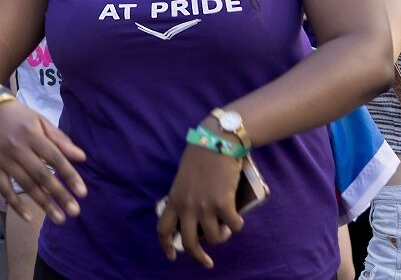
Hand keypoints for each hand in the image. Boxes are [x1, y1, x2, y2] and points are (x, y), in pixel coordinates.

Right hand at [0, 100, 87, 224]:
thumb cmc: (19, 117)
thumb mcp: (41, 121)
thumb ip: (60, 140)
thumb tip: (81, 157)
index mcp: (32, 134)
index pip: (55, 158)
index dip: (69, 175)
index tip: (82, 193)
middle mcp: (18, 148)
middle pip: (41, 175)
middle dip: (59, 194)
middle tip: (75, 212)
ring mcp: (4, 160)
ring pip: (25, 185)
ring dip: (43, 203)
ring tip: (59, 219)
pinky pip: (4, 190)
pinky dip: (15, 204)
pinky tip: (28, 217)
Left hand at [156, 143, 244, 269]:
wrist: (217, 140)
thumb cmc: (201, 154)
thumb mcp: (183, 177)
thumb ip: (185, 196)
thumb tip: (193, 214)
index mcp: (174, 199)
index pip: (163, 229)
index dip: (166, 246)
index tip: (173, 257)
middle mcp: (186, 206)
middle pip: (189, 242)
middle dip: (198, 256)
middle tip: (207, 261)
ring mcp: (204, 206)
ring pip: (214, 238)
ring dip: (222, 236)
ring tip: (225, 228)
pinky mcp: (223, 203)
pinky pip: (233, 225)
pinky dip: (237, 225)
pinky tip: (237, 220)